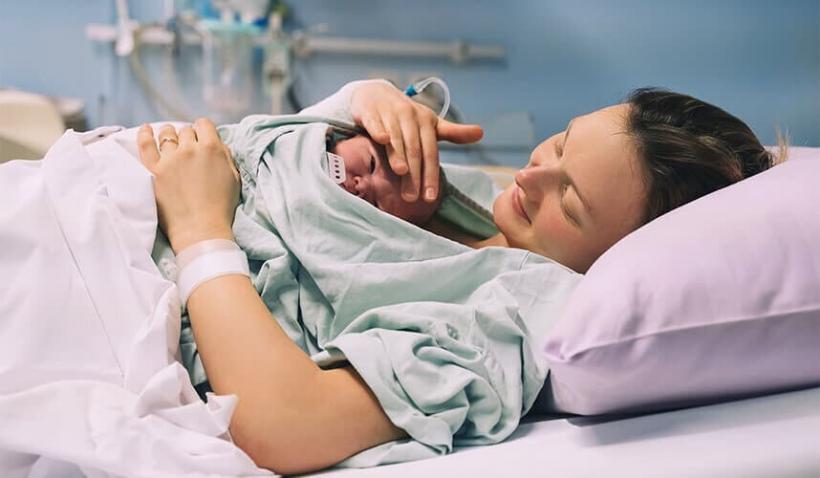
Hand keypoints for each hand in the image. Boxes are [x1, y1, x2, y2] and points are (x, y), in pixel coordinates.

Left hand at [137, 119, 239, 252]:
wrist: (201, 230)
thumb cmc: (221, 207)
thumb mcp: (234, 178)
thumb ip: (225, 156)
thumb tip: (216, 143)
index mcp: (212, 148)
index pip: (204, 125)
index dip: (204, 130)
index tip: (202, 138)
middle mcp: (190, 149)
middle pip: (186, 131)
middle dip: (188, 137)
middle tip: (189, 149)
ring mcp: (170, 159)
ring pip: (167, 135)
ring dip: (170, 135)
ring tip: (169, 139)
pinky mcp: (153, 170)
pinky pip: (145, 145)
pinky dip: (144, 134)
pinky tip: (146, 129)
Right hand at [350, 81, 483, 202]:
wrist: (377, 93)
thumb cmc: (407, 115)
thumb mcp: (430, 123)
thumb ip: (453, 133)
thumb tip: (481, 133)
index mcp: (426, 122)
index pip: (431, 153)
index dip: (431, 175)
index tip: (430, 197)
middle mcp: (410, 116)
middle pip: (414, 150)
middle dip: (414, 174)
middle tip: (412, 197)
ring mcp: (390, 113)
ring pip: (396, 138)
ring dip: (398, 154)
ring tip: (401, 173)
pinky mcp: (371, 111)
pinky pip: (376, 122)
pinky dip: (379, 130)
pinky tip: (382, 140)